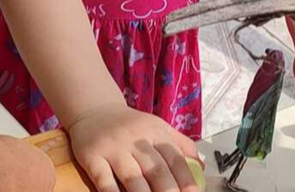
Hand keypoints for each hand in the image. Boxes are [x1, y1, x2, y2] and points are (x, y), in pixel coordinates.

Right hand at [67, 102, 200, 191]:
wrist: (94, 109)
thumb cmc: (130, 125)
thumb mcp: (158, 127)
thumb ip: (181, 145)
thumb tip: (202, 167)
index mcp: (156, 133)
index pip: (175, 159)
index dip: (186, 179)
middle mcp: (136, 140)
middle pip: (156, 170)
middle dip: (168, 191)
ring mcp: (114, 149)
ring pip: (132, 177)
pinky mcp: (92, 156)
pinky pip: (103, 179)